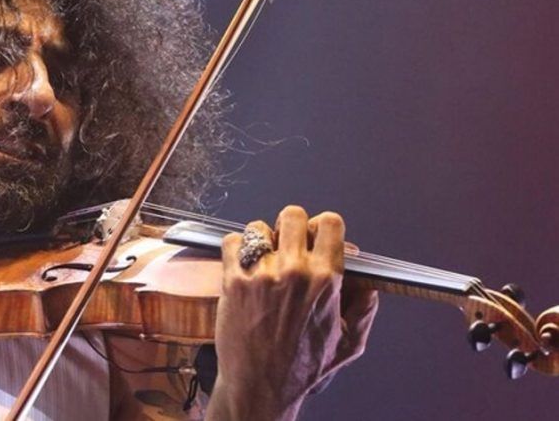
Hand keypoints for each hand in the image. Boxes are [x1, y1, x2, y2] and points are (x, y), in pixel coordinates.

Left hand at [206, 206, 377, 420]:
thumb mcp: (349, 343)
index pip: (329, 224)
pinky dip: (235, 249)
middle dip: (290, 228)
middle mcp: (295, 270)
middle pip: (293, 216)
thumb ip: (364, 309)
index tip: (314, 238)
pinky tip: (241, 266)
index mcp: (327, 279)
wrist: (261, 385)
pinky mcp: (233, 280)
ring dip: (261, 240)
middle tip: (286, 245)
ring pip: (258, 227)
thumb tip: (371, 284)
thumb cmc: (303, 367)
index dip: (321, 227)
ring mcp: (261, 274)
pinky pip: (231, 242)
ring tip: (262, 260)